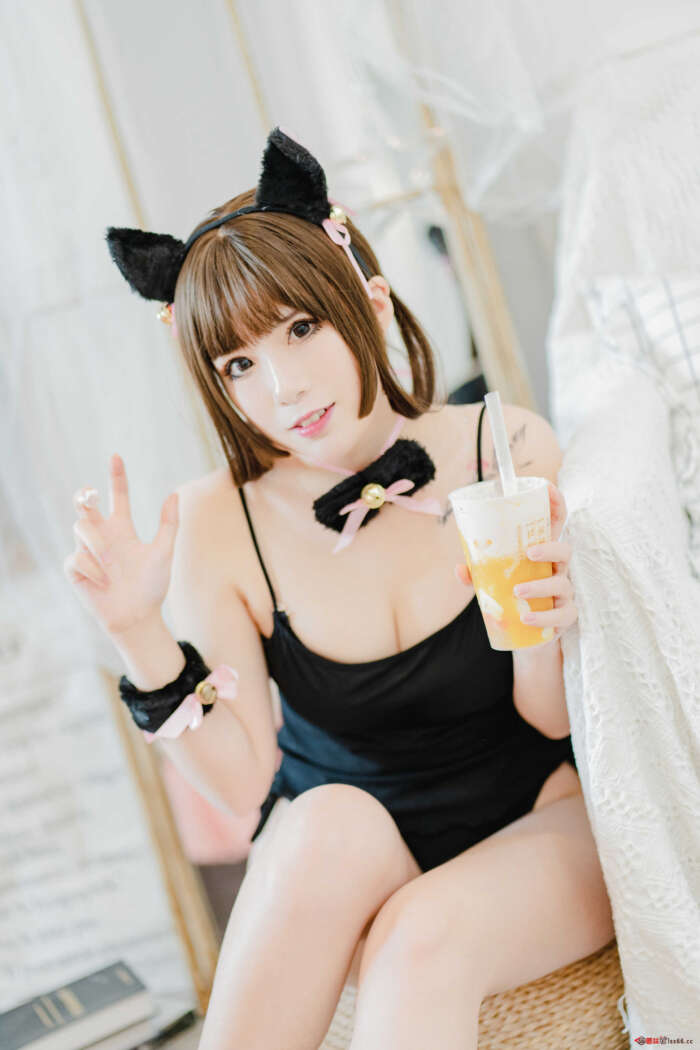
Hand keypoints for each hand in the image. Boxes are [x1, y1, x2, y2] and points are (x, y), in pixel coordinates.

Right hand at [63, 454, 179, 636]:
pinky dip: (92, 568)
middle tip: (89, 496)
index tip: (116, 456)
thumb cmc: (152, 586)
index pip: (117, 496)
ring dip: (97, 545)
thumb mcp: (164, 552)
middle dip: (84, 497)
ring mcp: (87, 552)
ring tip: (110, 565)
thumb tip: (175, 493)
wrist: (139, 617)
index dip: (116, 476)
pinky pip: (76, 558)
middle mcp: (103, 536)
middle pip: (85, 506)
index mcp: (122, 529)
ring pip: (80, 528)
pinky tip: (103, 582)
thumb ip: (169, 524)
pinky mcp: (75, 569)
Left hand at [454, 482, 578, 643]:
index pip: (556, 523)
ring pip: (562, 583)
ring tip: (518, 591)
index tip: (548, 488)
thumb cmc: (511, 596)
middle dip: (550, 548)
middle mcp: (556, 569)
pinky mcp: (565, 615)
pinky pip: (562, 615)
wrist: (526, 633)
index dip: (556, 503)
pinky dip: (544, 617)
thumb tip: (459, 568)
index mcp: (541, 552)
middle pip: (565, 550)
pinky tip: (526, 618)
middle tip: (529, 552)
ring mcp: (563, 592)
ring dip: (540, 586)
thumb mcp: (493, 580)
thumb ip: (477, 573)